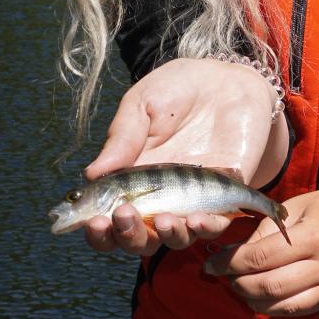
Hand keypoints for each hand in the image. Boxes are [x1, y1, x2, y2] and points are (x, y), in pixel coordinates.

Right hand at [80, 57, 284, 257]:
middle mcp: (158, 198)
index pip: (108, 219)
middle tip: (123, 216)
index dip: (98, 230)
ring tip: (164, 219)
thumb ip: (121, 138)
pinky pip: (214, 226)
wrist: (227, 80)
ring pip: (174, 238)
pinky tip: (196, 218)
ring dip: (166, 236)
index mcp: (130, 179)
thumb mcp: (143, 104)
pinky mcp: (224, 198)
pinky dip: (205, 229)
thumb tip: (91, 175)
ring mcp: (190, 200)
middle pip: (136, 238)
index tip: (93, 223)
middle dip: (126, 236)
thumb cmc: (178, 89)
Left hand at [202, 178, 318, 316]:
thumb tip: (236, 252)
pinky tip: (260, 297)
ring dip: (252, 300)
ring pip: (281, 307)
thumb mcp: (299, 205)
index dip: (230, 263)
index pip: (261, 258)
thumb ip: (268, 229)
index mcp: (313, 236)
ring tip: (238, 287)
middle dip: (236, 283)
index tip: (211, 262)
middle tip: (221, 275)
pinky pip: (298, 311)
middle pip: (268, 287)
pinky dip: (273, 309)